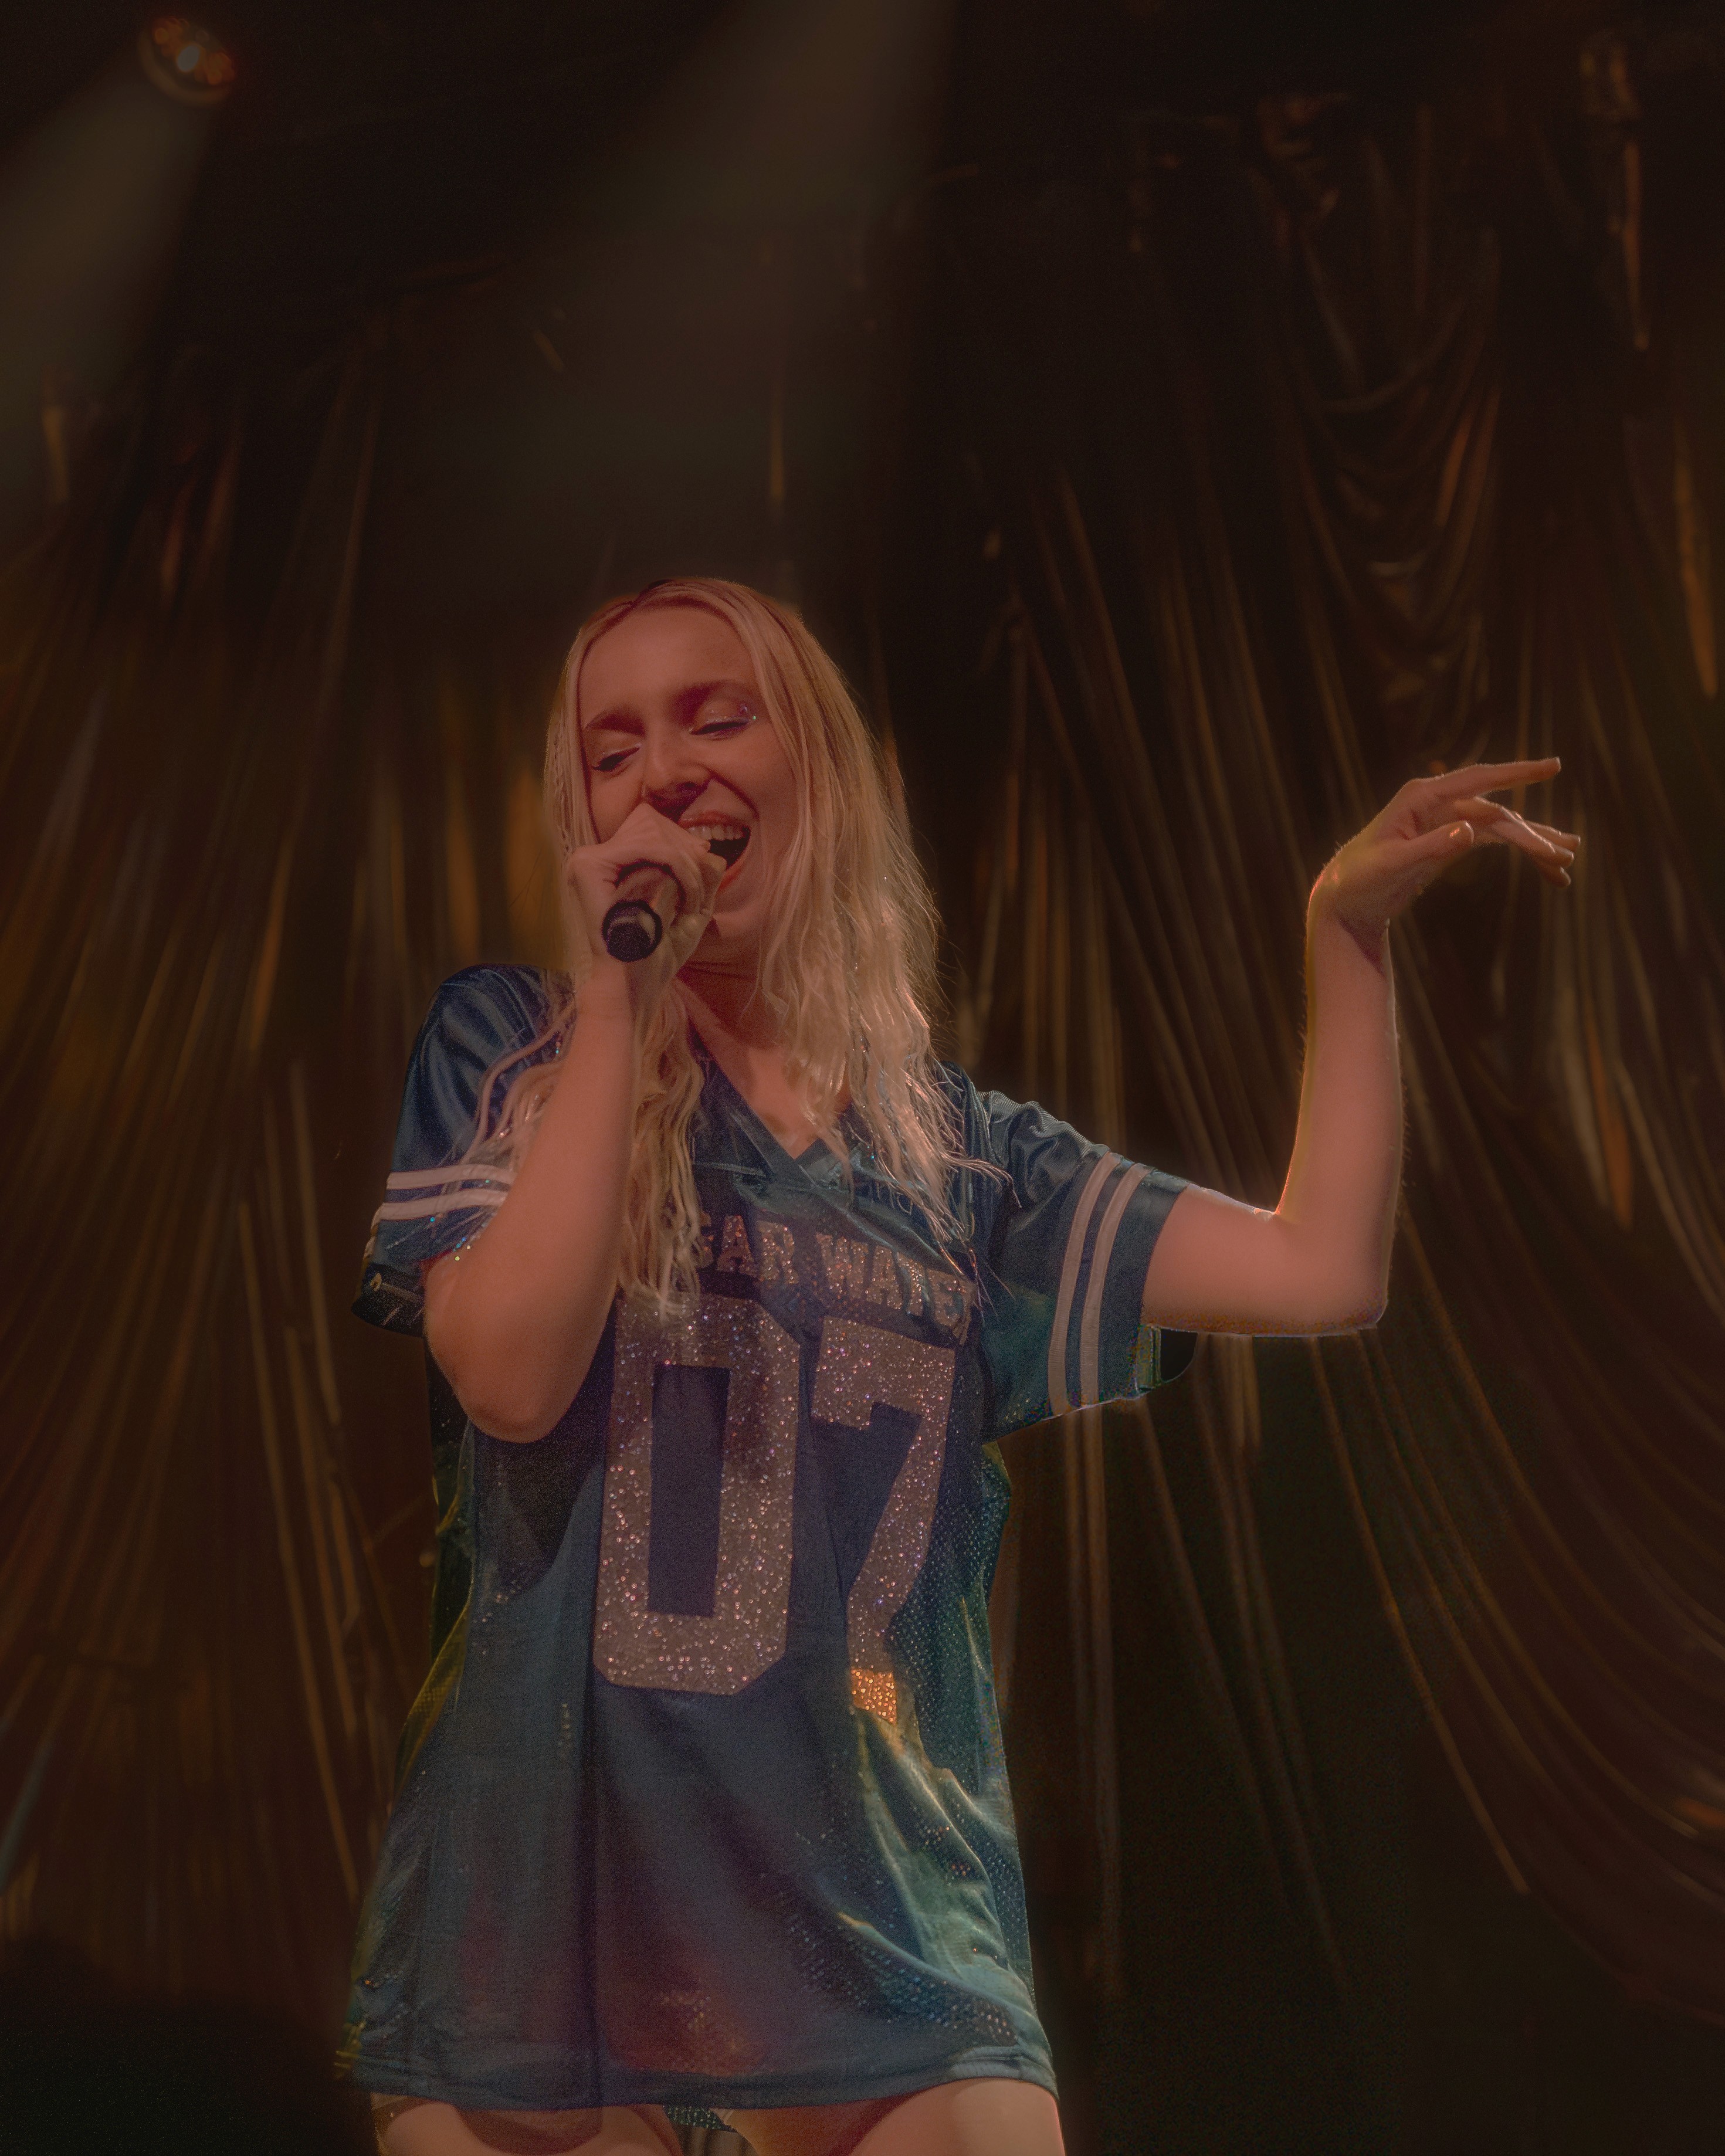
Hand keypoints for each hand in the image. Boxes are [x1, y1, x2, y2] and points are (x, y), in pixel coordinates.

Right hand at [565, 802, 724, 1017]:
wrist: (639, 983)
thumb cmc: (661, 950)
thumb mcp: (689, 902)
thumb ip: (699, 870)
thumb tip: (706, 847)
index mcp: (609, 863)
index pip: (649, 823)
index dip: (681, 842)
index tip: (702, 876)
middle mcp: (593, 857)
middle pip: (651, 821)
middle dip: (687, 853)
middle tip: (699, 895)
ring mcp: (586, 859)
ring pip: (653, 831)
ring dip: (686, 865)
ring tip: (691, 902)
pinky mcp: (589, 866)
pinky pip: (649, 847)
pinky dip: (679, 869)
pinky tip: (686, 900)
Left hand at [1311, 758, 1577, 957]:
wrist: (1344, 898)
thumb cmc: (1359, 879)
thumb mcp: (1391, 866)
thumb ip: (1430, 848)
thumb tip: (1470, 831)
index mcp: (1422, 797)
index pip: (1478, 779)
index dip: (1517, 772)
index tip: (1553, 767)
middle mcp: (1439, 803)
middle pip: (1497, 813)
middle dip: (1533, 834)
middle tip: (1567, 854)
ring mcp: (1448, 820)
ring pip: (1501, 827)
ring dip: (1533, 843)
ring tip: (1567, 863)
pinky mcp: (1452, 839)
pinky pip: (1493, 841)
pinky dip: (1518, 853)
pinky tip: (1545, 869)